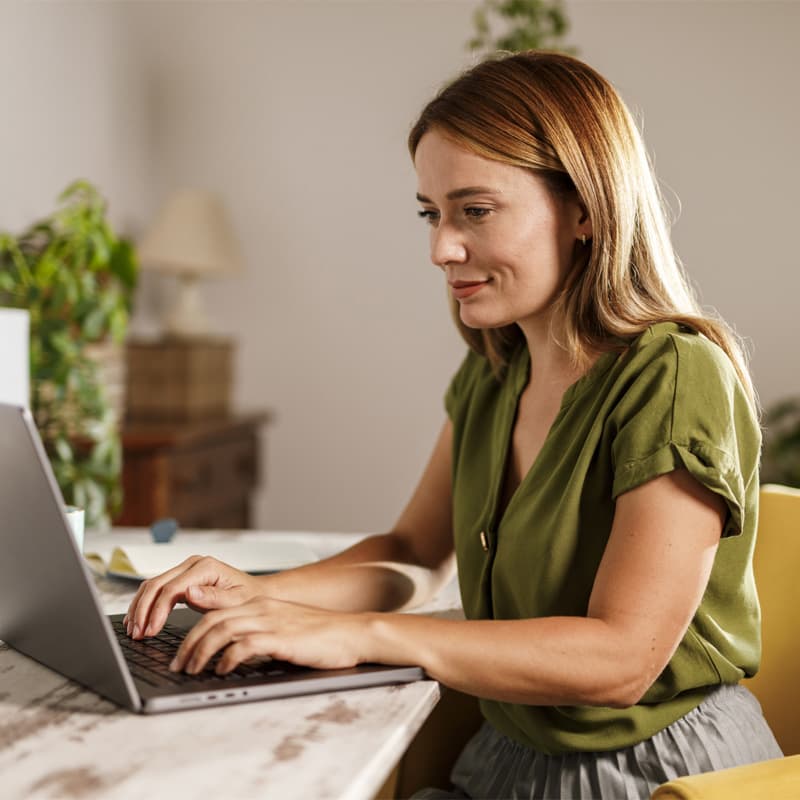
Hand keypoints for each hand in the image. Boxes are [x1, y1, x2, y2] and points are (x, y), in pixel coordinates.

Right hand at [124, 555, 262, 638]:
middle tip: (137, 634)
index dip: (157, 611)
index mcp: (206, 567)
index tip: (150, 631)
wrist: (256, 593)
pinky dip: (144, 604)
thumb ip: (213, 598)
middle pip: (157, 584)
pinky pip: (157, 589)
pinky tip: (138, 620)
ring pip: (152, 585)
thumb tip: (190, 594)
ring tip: (134, 631)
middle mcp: (193, 564)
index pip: (172, 588)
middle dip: (143, 610)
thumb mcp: (236, 602)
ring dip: (139, 608)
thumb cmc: (249, 598)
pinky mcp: (181, 578)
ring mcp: (186, 569)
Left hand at [168, 597, 369, 674]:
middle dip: (189, 644)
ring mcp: (271, 621)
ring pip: (222, 630)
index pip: (215, 611)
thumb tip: (231, 653)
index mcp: (260, 604)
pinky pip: (245, 645)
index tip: (180, 653)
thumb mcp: (282, 628)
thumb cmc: (319, 636)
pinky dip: (228, 658)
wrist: (351, 633)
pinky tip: (222, 671)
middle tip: (177, 665)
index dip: (192, 632)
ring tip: (192, 670)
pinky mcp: (281, 637)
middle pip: (212, 620)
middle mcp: (262, 608)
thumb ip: (257, 633)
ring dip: (201, 652)